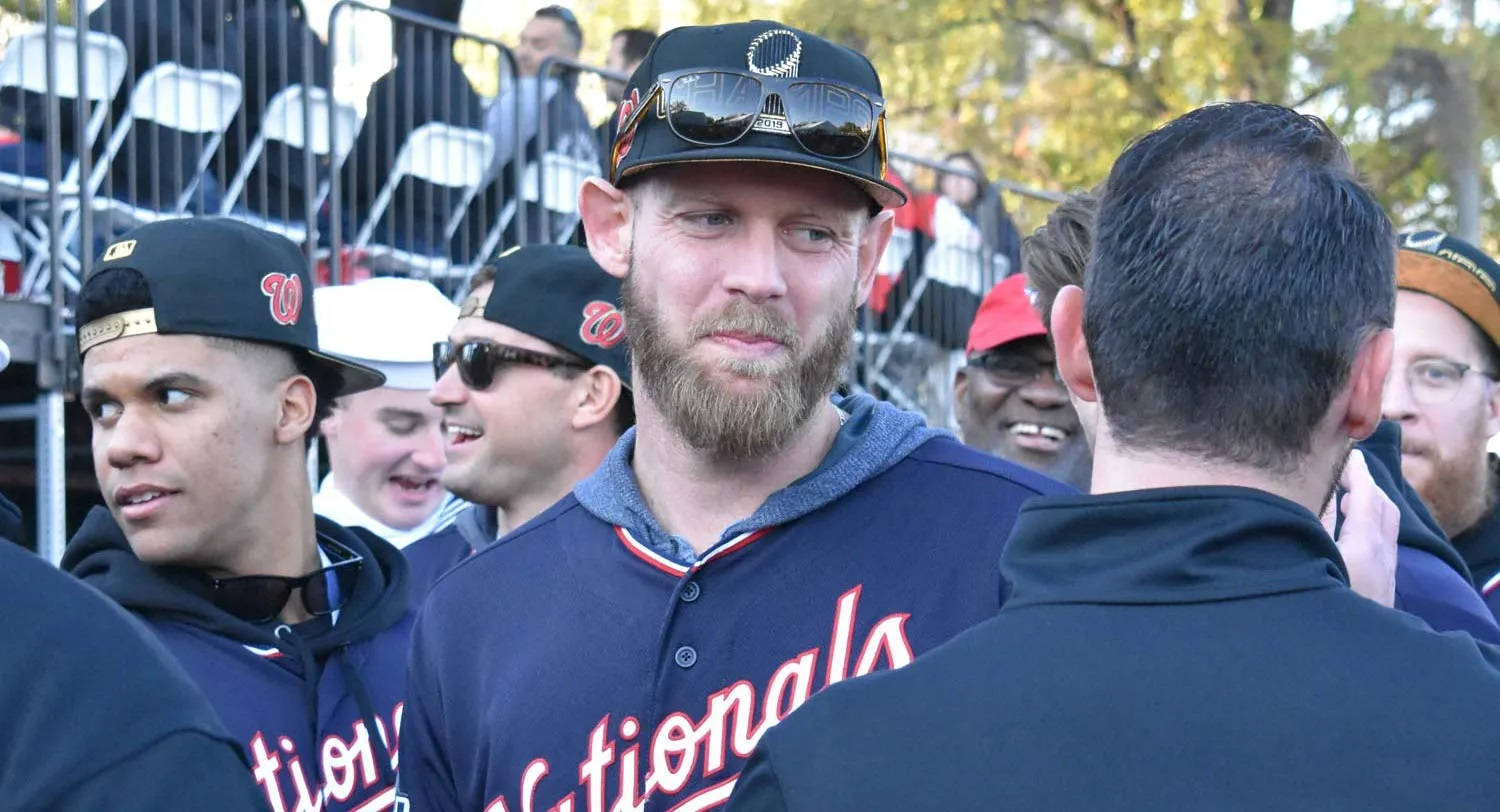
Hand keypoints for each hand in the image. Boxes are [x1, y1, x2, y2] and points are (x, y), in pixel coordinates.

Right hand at [1320, 449, 1398, 606]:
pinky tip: (1349, 534)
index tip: (1344, 451)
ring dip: (1370, 505)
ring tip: (1347, 496)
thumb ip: (1311, 528)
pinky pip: (1382, 543)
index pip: (1365, 496)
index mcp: (1364, 546)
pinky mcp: (1382, 589)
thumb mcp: (1312, 562)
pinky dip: (1369, 525)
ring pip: (1386, 527)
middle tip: (1344, 468)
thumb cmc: (1324, 612)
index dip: (1356, 472)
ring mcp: (1385, 574)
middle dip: (1366, 484)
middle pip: (1382, 508)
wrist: (1354, 665)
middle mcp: (1381, 556)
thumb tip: (1310, 495)